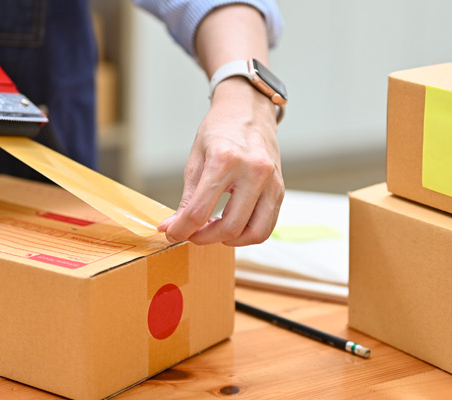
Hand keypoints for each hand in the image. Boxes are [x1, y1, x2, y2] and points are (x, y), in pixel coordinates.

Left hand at [158, 77, 284, 245]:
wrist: (248, 109)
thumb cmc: (219, 130)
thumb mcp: (196, 160)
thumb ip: (187, 198)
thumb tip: (171, 228)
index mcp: (225, 160)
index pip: (199, 211)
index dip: (181, 230)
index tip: (171, 233)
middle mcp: (253, 171)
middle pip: (229, 227)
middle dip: (204, 238)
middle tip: (192, 234)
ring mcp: (271, 181)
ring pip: (254, 233)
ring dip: (229, 240)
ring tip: (213, 230)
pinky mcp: (280, 189)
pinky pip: (266, 226)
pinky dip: (247, 234)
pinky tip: (232, 224)